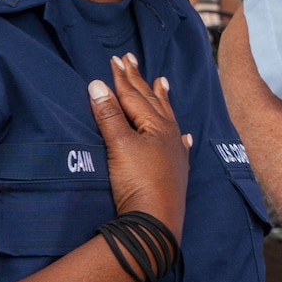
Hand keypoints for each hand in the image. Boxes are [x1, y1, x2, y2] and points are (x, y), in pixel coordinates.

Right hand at [87, 54, 190, 239]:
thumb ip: (109, 115)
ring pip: (167, 119)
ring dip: (162, 100)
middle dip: (139, 81)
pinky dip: (179, 135)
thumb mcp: (119, 145)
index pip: (135, 96)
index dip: (123, 78)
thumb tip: (97, 86)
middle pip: (151, 102)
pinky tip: (185, 134)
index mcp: (156, 125)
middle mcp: (169, 135)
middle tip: (132, 59)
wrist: (155, 222)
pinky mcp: (176, 173)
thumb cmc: (137, 181)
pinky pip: (179, 145)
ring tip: (162, 82)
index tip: (116, 59)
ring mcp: (174, 154)